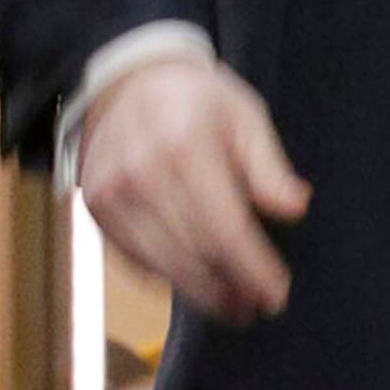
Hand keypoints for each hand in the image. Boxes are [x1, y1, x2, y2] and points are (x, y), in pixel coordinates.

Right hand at [77, 53, 311, 323]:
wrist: (126, 80)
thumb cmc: (196, 98)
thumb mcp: (244, 116)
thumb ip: (267, 166)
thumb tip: (295, 207)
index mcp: (186, 146)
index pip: (225, 227)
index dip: (253, 268)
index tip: (277, 293)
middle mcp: (142, 176)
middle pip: (194, 253)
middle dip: (230, 289)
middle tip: (257, 308)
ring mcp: (112, 197)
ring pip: (162, 265)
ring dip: (200, 293)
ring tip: (232, 306)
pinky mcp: (95, 211)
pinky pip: (134, 260)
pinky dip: (166, 278)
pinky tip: (194, 284)